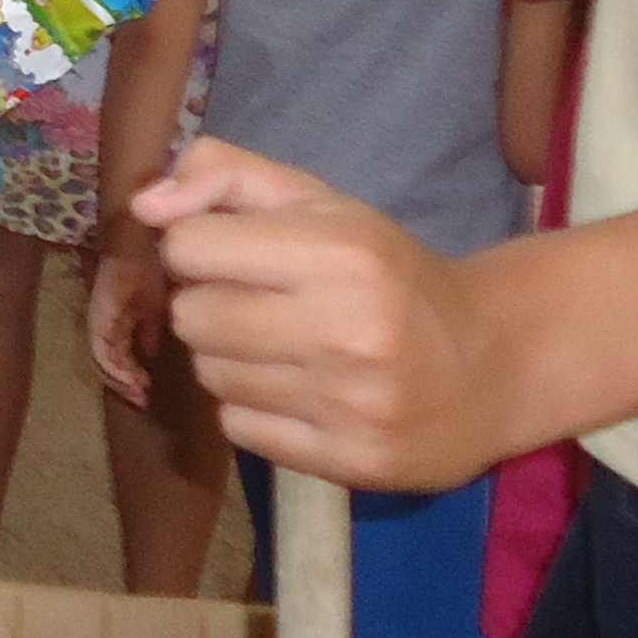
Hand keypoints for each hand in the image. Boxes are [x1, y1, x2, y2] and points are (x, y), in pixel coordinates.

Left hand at [86, 240, 170, 409]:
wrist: (144, 238)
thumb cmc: (151, 265)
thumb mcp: (155, 305)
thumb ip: (148, 330)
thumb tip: (149, 356)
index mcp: (118, 322)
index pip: (118, 356)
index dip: (129, 378)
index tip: (146, 395)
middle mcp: (105, 322)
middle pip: (106, 362)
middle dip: (123, 385)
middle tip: (141, 401)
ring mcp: (101, 317)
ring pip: (101, 359)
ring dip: (119, 380)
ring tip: (139, 394)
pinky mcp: (100, 313)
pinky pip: (101, 346)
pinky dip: (115, 366)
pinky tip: (132, 377)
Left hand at [136, 140, 504, 487]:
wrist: (493, 365)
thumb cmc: (389, 272)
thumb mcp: (320, 202)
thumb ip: (225, 175)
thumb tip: (145, 203)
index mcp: (340, 250)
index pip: (189, 247)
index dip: (196, 246)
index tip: (230, 252)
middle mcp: (346, 329)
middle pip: (190, 317)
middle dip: (208, 303)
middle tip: (256, 303)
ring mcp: (349, 404)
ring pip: (209, 374)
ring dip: (229, 357)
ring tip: (284, 346)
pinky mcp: (350, 462)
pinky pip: (238, 427)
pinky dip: (252, 407)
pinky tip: (299, 391)